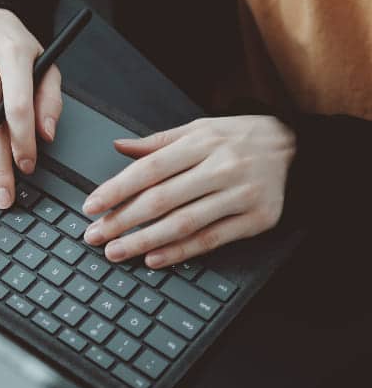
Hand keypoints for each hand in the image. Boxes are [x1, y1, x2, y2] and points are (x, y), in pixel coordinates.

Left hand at [82, 116, 295, 267]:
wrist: (295, 146)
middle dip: (122, 221)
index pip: (149, 169)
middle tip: (95, 236)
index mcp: (201, 143)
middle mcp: (221, 168)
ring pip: (184, 223)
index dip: (116, 190)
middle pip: (161, 200)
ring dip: (144, 241)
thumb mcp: (198, 129)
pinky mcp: (257, 219)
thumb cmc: (238, 138)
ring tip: (116, 252)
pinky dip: (181, 252)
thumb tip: (118, 146)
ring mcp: (240, 195)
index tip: (91, 206)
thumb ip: (157, 142)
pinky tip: (154, 259)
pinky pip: (212, 239)